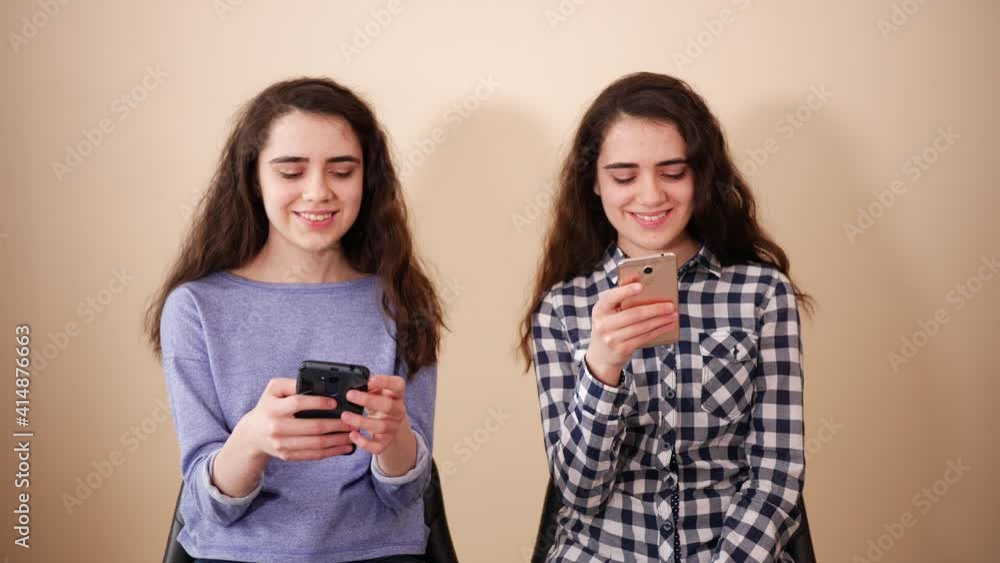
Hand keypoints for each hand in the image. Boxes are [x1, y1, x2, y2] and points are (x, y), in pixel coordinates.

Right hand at [236, 378, 355, 461]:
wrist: (252, 434)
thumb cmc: (268, 407)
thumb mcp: (273, 390)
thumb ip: (292, 384)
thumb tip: (316, 384)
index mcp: (274, 409)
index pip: (298, 404)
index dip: (318, 403)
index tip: (335, 402)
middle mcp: (277, 428)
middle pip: (312, 427)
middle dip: (336, 424)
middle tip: (353, 420)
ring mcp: (282, 445)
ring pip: (316, 444)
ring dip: (338, 440)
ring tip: (353, 434)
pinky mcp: (288, 456)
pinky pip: (313, 455)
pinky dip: (331, 452)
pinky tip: (344, 447)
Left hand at [340, 374, 410, 456]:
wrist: (389, 424)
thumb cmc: (378, 403)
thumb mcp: (377, 392)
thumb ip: (370, 387)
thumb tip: (354, 383)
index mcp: (397, 395)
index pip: (398, 385)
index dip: (385, 381)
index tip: (369, 380)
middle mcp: (399, 411)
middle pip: (388, 406)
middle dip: (368, 400)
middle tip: (350, 395)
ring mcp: (394, 427)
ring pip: (381, 426)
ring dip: (361, 421)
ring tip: (345, 416)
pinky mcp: (387, 442)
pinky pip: (378, 446)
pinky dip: (364, 442)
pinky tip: (352, 435)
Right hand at [585, 282, 678, 385]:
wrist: (601, 355)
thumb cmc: (609, 325)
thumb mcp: (608, 310)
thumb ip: (621, 293)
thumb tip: (638, 276)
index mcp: (599, 310)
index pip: (611, 297)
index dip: (626, 291)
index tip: (641, 286)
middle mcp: (603, 324)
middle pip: (633, 314)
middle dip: (655, 309)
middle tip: (670, 305)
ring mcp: (612, 339)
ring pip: (642, 327)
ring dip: (661, 320)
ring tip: (674, 315)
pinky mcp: (622, 350)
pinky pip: (644, 338)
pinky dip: (659, 331)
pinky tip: (668, 325)